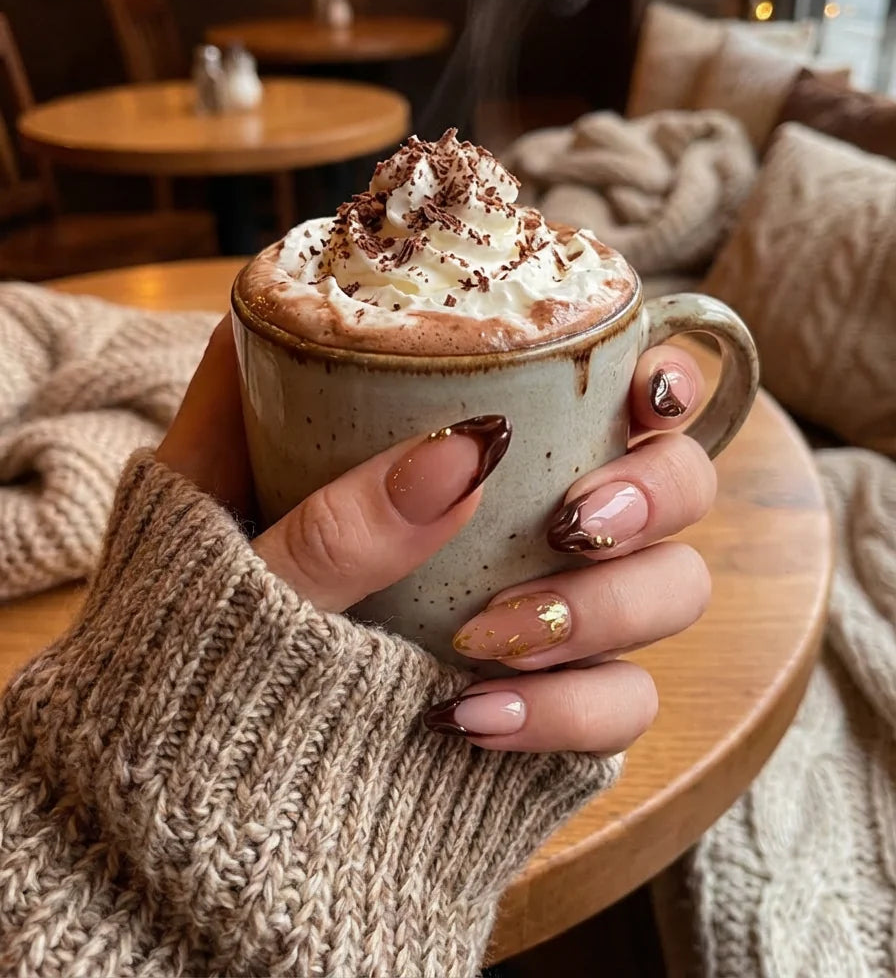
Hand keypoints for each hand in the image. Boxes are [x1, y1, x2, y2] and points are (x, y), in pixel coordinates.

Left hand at [158, 319, 714, 753]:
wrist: (202, 779)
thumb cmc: (202, 628)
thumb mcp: (236, 565)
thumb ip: (337, 519)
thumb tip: (467, 451)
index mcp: (464, 444)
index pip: (602, 384)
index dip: (656, 375)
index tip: (643, 391)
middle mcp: (530, 519)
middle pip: (674, 481)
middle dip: (654, 493)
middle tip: (577, 521)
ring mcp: (551, 609)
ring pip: (670, 587)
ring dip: (609, 607)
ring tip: (489, 639)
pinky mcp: (556, 700)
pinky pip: (621, 704)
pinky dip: (568, 712)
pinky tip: (473, 721)